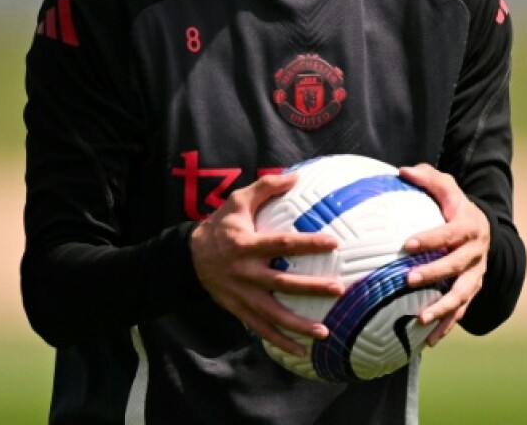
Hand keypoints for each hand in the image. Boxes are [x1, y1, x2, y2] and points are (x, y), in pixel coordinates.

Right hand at [189, 172, 342, 355]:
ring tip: (325, 332)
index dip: (308, 243)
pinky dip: (280, 342)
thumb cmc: (221, 224)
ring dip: (298, 325)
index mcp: (247, 245)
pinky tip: (301, 351)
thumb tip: (295, 175)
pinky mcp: (238, 309)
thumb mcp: (238, 201)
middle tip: (338, 289)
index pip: (282, 245)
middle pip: (282, 283)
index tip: (334, 242)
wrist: (188, 256)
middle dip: (311, 288)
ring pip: (273, 313)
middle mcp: (245, 272)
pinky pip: (261, 329)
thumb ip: (266, 187)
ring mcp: (241, 295)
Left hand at [398, 164, 489, 346]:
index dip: (430, 238)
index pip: (449, 233)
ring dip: (443, 308)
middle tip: (408, 279)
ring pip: (463, 293)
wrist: (484, 229)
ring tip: (421, 320)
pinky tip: (428, 341)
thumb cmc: (454, 206)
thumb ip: (427, 178)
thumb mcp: (446, 187)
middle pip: (457, 264)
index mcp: (469, 226)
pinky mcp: (473, 290)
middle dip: (434, 273)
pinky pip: (461, 311)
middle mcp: (476, 252)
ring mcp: (476, 274)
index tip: (406, 244)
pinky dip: (446, 326)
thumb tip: (402, 171)